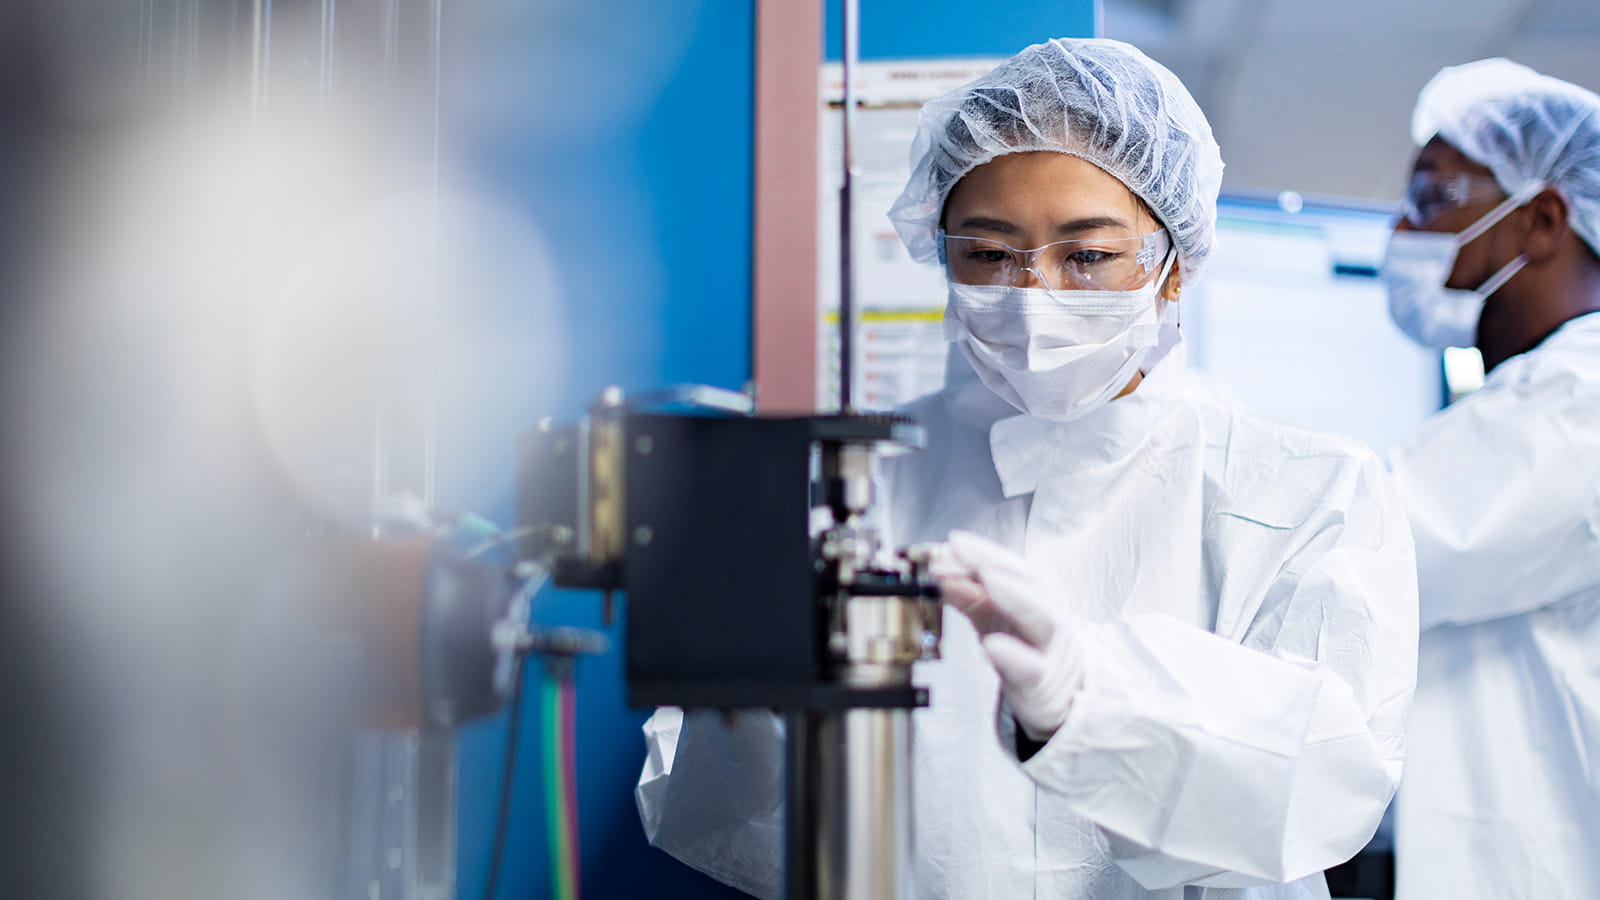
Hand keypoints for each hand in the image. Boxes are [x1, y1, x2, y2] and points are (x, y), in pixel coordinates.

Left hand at [938, 530, 1085, 741]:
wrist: (1061, 696)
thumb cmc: (1026, 648)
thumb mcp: (993, 617)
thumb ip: (968, 595)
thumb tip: (939, 571)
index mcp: (1038, 594)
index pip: (1011, 567)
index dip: (983, 551)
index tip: (953, 541)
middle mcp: (1050, 614)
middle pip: (1031, 582)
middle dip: (996, 562)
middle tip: (962, 549)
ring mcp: (1050, 649)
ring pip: (1043, 619)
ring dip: (1014, 595)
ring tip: (985, 577)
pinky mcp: (1044, 683)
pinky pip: (1032, 668)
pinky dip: (1013, 656)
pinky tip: (991, 646)